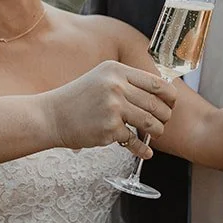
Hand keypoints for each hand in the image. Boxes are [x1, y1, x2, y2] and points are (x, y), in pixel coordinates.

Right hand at [49, 61, 175, 156]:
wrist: (52, 116)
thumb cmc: (78, 99)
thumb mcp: (101, 79)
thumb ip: (127, 82)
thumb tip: (160, 92)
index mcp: (116, 71)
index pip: (156, 82)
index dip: (169, 96)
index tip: (171, 103)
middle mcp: (116, 86)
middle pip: (156, 103)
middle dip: (164, 116)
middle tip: (163, 122)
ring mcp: (113, 108)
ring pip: (150, 122)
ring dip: (157, 131)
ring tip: (154, 133)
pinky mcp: (109, 128)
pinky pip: (134, 140)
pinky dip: (143, 148)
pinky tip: (146, 151)